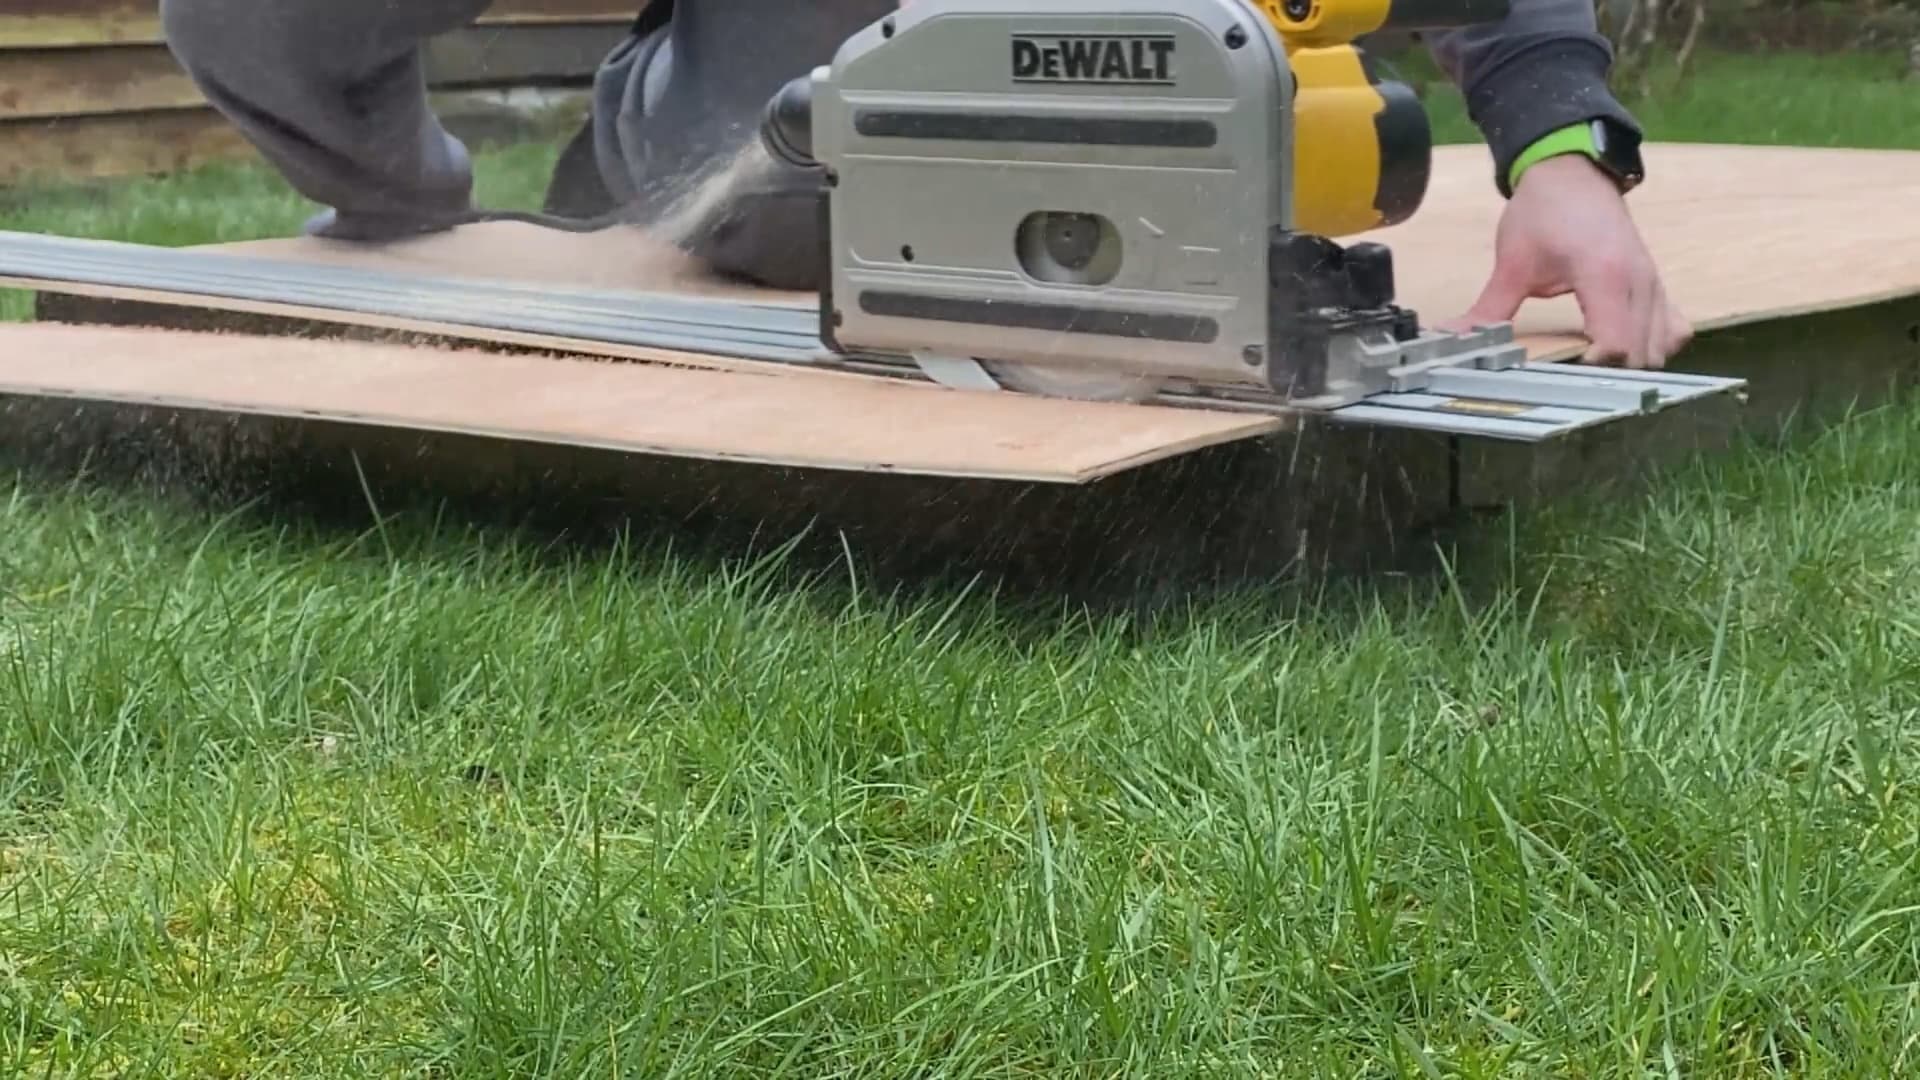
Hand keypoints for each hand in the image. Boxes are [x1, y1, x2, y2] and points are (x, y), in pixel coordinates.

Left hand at [1443, 154, 1690, 368]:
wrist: (1573, 171)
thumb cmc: (1544, 211)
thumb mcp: (1512, 263)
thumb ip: (1489, 310)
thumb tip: (1455, 341)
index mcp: (1604, 276)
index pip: (1618, 346)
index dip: (1593, 371)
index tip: (1563, 378)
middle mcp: (1639, 282)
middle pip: (1642, 356)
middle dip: (1610, 376)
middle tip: (1571, 379)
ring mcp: (1654, 283)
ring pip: (1662, 346)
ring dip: (1631, 365)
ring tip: (1591, 367)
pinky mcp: (1658, 284)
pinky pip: (1673, 328)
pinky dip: (1652, 346)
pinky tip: (1620, 349)